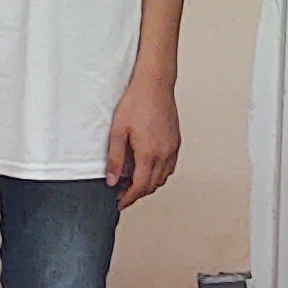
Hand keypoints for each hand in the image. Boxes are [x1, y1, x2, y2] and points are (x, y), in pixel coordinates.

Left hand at [106, 68, 181, 206]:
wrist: (154, 84)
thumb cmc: (136, 103)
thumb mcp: (117, 131)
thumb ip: (114, 159)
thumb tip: (111, 180)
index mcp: (149, 153)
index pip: (140, 186)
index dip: (129, 198)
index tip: (120, 203)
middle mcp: (164, 154)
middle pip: (152, 185)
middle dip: (137, 193)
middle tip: (122, 193)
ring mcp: (173, 148)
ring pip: (163, 177)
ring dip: (149, 184)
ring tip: (132, 181)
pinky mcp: (176, 142)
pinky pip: (170, 166)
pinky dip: (159, 173)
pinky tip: (148, 168)